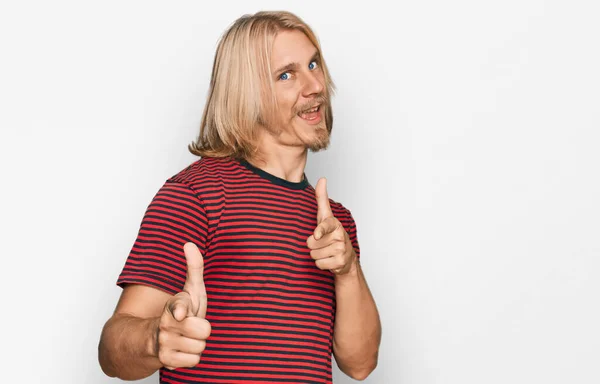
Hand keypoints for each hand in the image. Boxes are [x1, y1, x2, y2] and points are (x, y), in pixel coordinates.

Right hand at [155, 242, 210, 369]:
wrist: (154, 340)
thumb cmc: (180, 312)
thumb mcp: (190, 289)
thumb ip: (194, 267)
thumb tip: (189, 244)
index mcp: (173, 305)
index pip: (180, 306)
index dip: (182, 310)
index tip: (180, 314)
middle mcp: (166, 324)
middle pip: (204, 331)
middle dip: (203, 329)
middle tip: (193, 326)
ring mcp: (164, 343)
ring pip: (200, 347)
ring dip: (197, 344)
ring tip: (187, 338)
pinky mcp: (165, 361)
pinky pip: (194, 361)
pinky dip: (191, 357)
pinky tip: (182, 350)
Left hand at [307, 178, 356, 275]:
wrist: (347, 257)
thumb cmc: (332, 234)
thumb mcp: (325, 216)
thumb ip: (322, 198)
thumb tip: (322, 178)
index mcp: (334, 225)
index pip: (325, 226)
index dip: (320, 231)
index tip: (316, 235)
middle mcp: (340, 236)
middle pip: (311, 244)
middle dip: (313, 246)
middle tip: (323, 244)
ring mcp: (341, 250)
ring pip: (314, 255)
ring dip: (317, 255)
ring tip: (326, 251)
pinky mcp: (340, 263)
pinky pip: (319, 264)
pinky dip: (322, 264)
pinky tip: (329, 260)